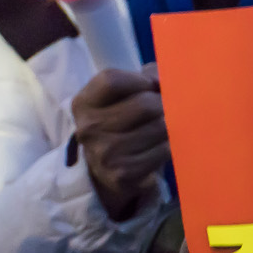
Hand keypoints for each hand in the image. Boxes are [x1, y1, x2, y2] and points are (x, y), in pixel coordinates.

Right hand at [70, 64, 168, 220]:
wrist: (106, 170)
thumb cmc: (119, 123)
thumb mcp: (121, 96)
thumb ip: (144, 78)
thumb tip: (163, 81)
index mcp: (83, 103)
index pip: (112, 80)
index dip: (141, 80)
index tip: (151, 86)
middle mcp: (89, 128)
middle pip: (144, 104)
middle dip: (163, 104)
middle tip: (165, 109)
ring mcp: (105, 153)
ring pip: (160, 127)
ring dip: (169, 126)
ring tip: (161, 129)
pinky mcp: (123, 174)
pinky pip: (164, 150)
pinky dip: (169, 146)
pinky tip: (159, 147)